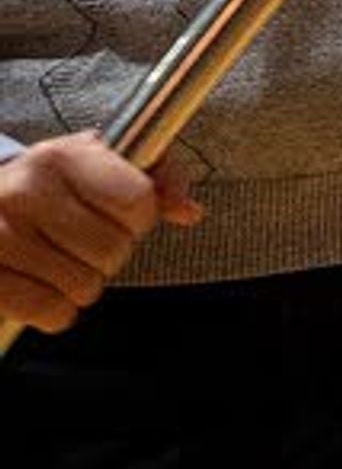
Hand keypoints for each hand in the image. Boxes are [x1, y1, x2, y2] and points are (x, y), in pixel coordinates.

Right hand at [0, 135, 201, 332]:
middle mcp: (26, 192)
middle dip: (108, 254)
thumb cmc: (47, 185)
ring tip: (59, 260)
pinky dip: (54, 309)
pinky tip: (42, 284)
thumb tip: (188, 210)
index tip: (119, 216)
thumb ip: (155, 177)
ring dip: (81, 283)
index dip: (138, 218)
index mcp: (61, 157)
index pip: (138, 201)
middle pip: (113, 250)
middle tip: (82, 242)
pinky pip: (49, 311)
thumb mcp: (98, 162)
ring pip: (85, 286)